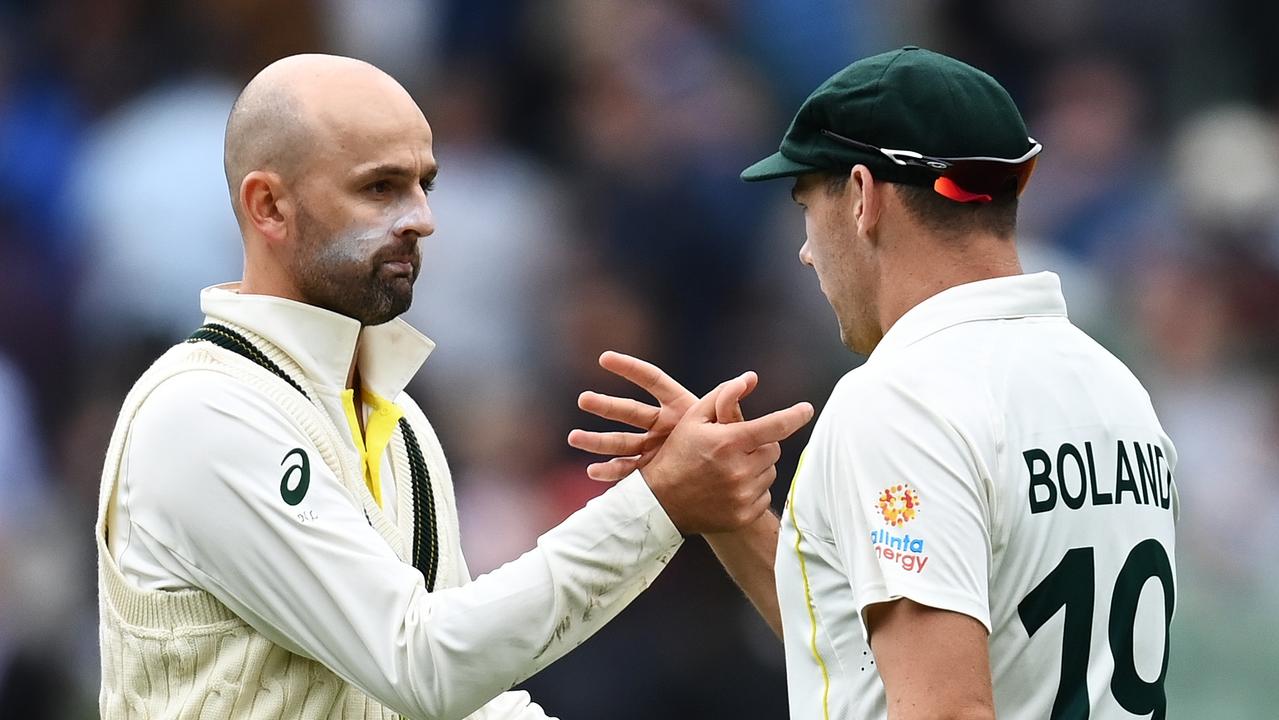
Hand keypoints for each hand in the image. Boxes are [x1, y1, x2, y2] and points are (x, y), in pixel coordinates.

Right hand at [569, 351, 741, 480]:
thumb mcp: (727, 425)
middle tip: (582, 399)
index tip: (604, 357)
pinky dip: (611, 472)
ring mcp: (652, 448)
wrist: (723, 484)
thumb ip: (729, 404)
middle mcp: (661, 425)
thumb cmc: (727, 449)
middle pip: (629, 412)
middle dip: (605, 405)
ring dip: (597, 440)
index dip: (630, 367)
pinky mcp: (651, 471)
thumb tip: (748, 377)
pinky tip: (593, 475)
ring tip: (573, 438)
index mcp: (678, 407)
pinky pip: (627, 471)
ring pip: (621, 442)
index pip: (652, 381)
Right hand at [569, 352, 812, 533]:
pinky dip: (752, 489)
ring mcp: (742, 495)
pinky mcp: (744, 514)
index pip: (775, 426)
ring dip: (757, 467)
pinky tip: (730, 487)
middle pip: (774, 450)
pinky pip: (764, 494)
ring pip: (770, 472)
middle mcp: (739, 470)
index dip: (795, 416)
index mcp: (729, 442)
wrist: (660, 502)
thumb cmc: (676, 455)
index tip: (807, 410)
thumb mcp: (693, 419)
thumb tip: (749, 378)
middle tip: (738, 448)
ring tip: (730, 468)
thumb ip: (723, 395)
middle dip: (761, 445)